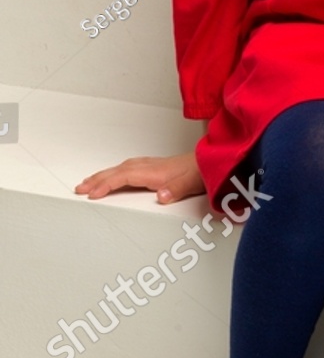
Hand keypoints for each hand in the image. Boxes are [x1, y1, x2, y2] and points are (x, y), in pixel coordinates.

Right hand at [75, 151, 205, 203]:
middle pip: (117, 171)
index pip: (124, 177)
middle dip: (97, 179)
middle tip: (79, 189)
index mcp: (155, 172)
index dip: (107, 184)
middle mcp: (150, 167)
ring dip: (103, 175)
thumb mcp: (192, 182)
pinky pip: (127, 168)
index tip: (92, 193)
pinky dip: (114, 173)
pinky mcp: (154, 167)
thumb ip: (176, 190)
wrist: (211, 160)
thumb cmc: (201, 171)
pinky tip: (112, 176)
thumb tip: (161, 197)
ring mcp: (151, 165)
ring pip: (120, 169)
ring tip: (88, 183)